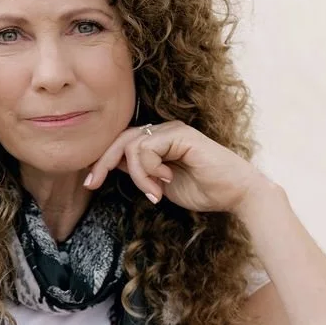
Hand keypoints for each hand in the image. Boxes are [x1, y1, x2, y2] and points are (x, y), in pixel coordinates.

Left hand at [84, 120, 269, 212]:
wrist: (236, 194)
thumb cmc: (204, 190)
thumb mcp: (160, 184)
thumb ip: (139, 172)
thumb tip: (111, 166)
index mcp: (157, 141)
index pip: (121, 144)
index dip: (101, 161)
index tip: (89, 183)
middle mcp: (163, 131)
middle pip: (119, 139)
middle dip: (102, 162)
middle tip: (93, 183)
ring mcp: (172, 130)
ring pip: (131, 145)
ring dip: (137, 174)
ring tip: (154, 192)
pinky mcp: (180, 134)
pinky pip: (147, 147)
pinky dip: (149, 168)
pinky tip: (166, 180)